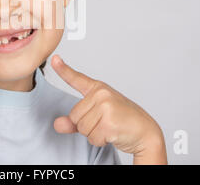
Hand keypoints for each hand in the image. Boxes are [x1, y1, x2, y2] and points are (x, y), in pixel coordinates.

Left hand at [51, 55, 166, 163]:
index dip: (63, 69)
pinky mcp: (109, 123)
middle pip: (75, 116)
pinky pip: (92, 138)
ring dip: (94, 134)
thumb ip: (74, 120)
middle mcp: (101, 94)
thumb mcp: (96, 117)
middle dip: (86, 126)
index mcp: (98, 89)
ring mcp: (106, 107)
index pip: (77, 78)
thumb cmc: (122, 121)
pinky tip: (113, 134)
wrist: (146, 132)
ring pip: (82, 129)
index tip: (54, 59)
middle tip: (105, 122)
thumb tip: (57, 124)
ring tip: (110, 127)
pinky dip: (100, 141)